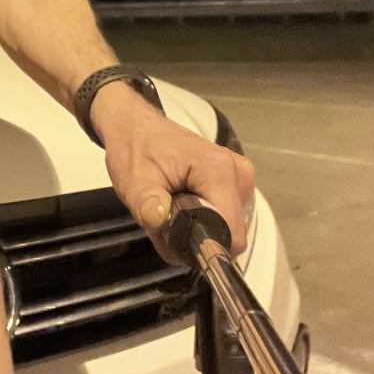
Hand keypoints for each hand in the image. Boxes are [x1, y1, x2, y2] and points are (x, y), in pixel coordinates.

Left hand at [102, 103, 255, 260]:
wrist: (137, 127)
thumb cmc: (136, 149)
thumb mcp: (133, 181)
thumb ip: (146, 204)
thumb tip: (160, 219)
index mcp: (218, 170)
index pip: (231, 233)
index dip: (205, 247)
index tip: (177, 240)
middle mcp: (238, 173)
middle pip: (230, 233)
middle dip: (198, 238)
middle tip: (167, 220)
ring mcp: (240, 177)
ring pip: (227, 228)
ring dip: (199, 229)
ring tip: (173, 209)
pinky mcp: (236, 181)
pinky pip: (226, 216)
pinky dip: (204, 219)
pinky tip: (184, 204)